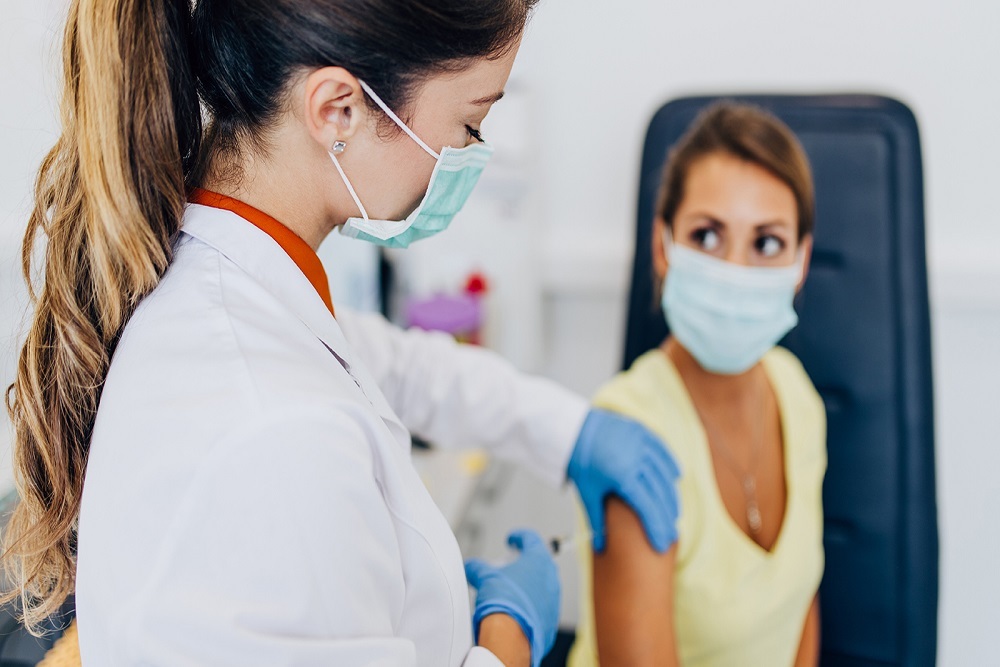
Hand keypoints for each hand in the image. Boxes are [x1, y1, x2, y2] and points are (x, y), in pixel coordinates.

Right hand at [465, 530, 560, 666]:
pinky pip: (542, 607)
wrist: (511, 637)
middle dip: (524, 563)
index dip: (519, 537)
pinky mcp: (551, 619)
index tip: (512, 540)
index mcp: (538, 560)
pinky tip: (516, 610)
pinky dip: (531, 605)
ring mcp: (553, 600)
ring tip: (510, 591)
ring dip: (528, 585)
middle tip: (509, 566)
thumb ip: (477, 568)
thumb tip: (470, 566)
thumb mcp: (485, 577)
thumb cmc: (502, 601)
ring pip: (542, 586)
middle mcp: (551, 578)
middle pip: (539, 563)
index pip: (531, 539)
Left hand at [567, 409, 680, 552]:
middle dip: (667, 517)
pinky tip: (675, 478)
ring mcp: (640, 443)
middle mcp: (635, 458)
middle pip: (659, 493)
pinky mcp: (641, 431)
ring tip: (673, 512)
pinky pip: (662, 450)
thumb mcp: (587, 493)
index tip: (663, 545)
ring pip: (664, 473)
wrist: (572, 429)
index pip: (647, 507)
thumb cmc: (579, 462)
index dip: (657, 527)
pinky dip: (670, 465)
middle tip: (672, 535)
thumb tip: (599, 549)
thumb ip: (597, 521)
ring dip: (671, 494)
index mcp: (621, 476)